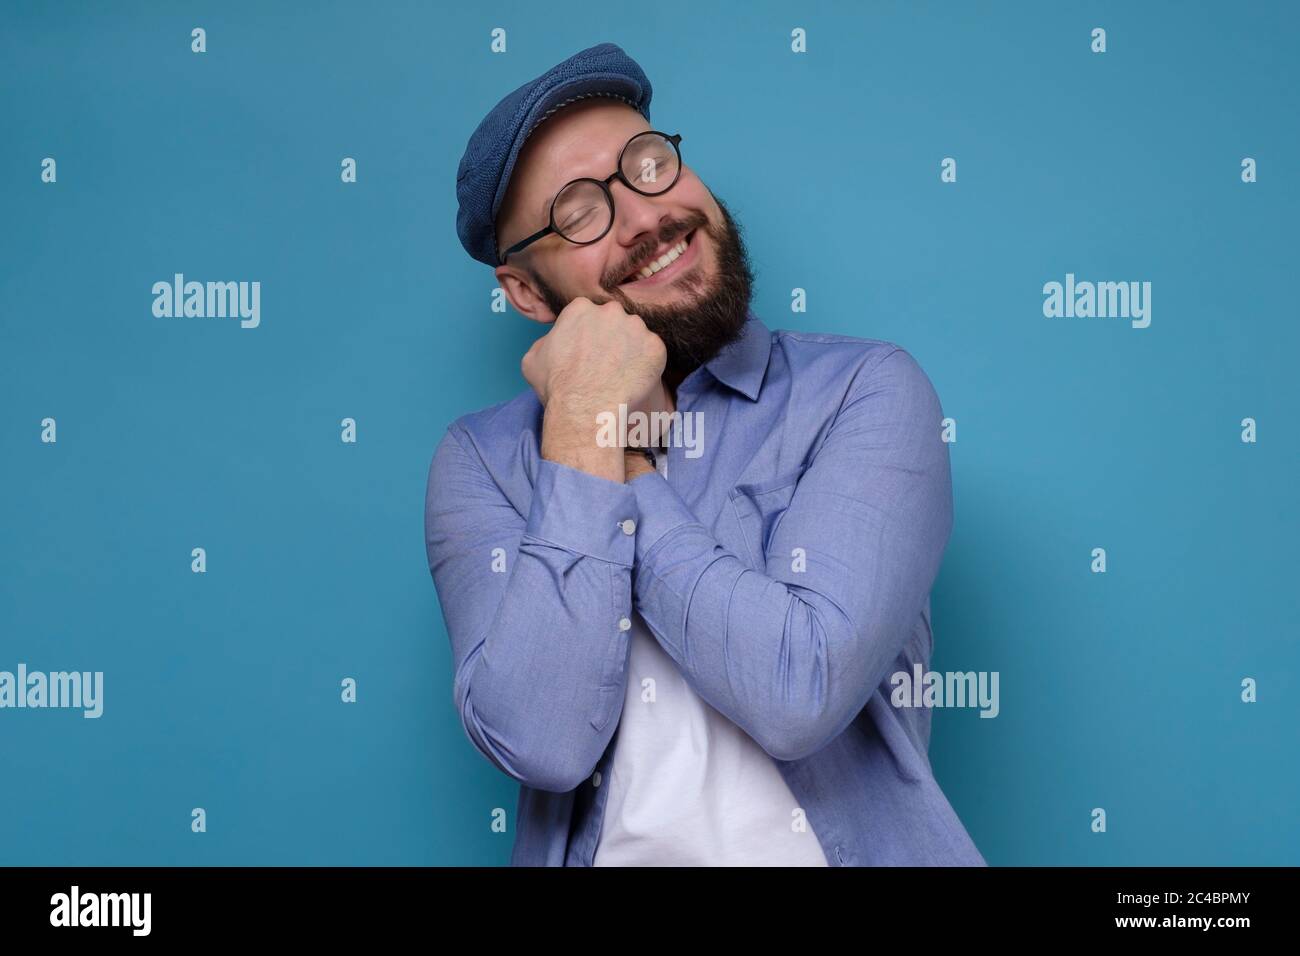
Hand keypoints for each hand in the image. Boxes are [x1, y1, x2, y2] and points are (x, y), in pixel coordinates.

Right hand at [522, 297, 666, 482]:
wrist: (585, 410)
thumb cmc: (557, 387)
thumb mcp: (533, 359)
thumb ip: (546, 341)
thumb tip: (552, 341)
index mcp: (581, 308)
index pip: (591, 314)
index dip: (590, 334)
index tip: (590, 352)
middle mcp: (610, 310)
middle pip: (616, 320)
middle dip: (613, 338)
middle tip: (607, 365)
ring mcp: (636, 327)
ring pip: (637, 335)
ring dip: (632, 351)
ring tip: (621, 375)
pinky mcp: (655, 346)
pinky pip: (654, 352)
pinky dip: (648, 366)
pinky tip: (635, 381)